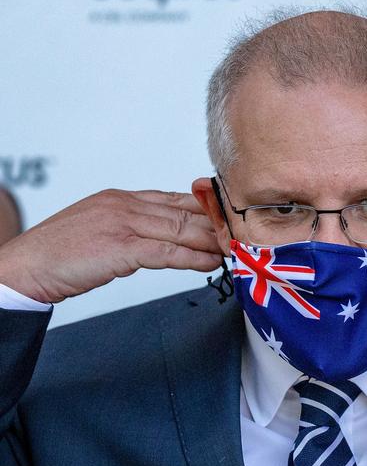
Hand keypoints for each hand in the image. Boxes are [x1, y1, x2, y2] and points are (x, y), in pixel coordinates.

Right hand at [0, 189, 222, 303]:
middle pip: (183, 212)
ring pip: (179, 229)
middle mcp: (126, 205)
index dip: (205, 209)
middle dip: (216, 225)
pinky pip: (165, 252)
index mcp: (122, 198)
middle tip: (242, 235)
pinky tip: (210, 262)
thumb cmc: (61, 252)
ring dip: (211, 241)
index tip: (228, 218)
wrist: (25, 266)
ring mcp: (123, 224)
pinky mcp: (119, 247)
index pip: (175, 199)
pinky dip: (191, 258)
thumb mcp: (102, 228)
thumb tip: (168, 238)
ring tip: (235, 250)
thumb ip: (134, 227)